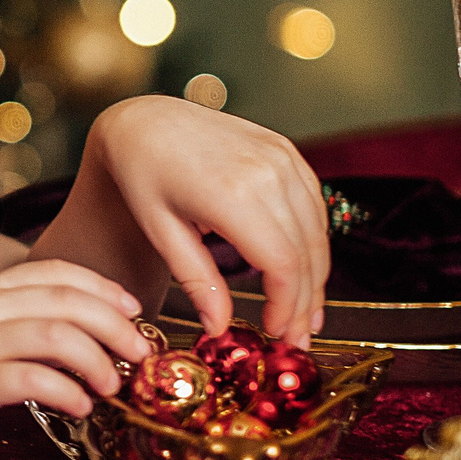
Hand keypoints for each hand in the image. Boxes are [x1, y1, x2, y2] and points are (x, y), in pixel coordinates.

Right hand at [0, 259, 150, 447]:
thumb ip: (12, 318)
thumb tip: (77, 333)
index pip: (57, 271)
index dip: (103, 288)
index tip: (132, 310)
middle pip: (69, 301)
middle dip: (116, 326)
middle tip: (139, 353)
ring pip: (60, 336)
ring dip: (98, 361)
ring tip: (111, 385)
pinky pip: (36, 379)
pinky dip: (69, 392)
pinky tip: (80, 407)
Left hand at [52, 95, 329, 345]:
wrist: (144, 120)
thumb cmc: (143, 176)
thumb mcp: (162, 232)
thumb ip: (197, 282)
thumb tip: (219, 330)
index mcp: (233, 194)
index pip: (282, 264)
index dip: (288, 306)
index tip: (278, 336)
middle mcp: (268, 172)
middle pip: (306, 253)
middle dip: (306, 302)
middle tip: (298, 339)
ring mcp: (282, 157)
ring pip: (316, 231)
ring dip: (316, 277)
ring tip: (305, 315)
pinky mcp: (286, 151)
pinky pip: (313, 205)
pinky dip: (313, 242)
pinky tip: (303, 270)